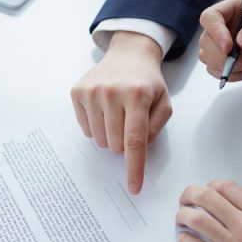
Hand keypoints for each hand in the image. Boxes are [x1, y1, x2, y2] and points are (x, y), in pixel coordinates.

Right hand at [71, 31, 172, 193]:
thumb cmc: (147, 81)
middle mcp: (112, 92)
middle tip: (130, 123)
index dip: (134, 168)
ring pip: (99, 140)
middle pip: (115, 144)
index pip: (134, 141)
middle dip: (124, 143)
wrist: (128, 54)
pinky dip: (96, 126)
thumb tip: (138, 150)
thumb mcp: (163, 102)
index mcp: (137, 95)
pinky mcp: (77, 92)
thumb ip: (155, 128)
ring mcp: (91, 92)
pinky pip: (86, 129)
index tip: (134, 187)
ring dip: (110, 135)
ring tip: (117, 115)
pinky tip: (104, 110)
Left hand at [175, 179, 241, 241]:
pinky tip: (184, 239)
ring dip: (183, 215)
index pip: (226, 187)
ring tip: (182, 217)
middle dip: (190, 194)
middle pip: (205, 199)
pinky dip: (186, 241)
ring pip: (197, 222)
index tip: (209, 190)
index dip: (212, 185)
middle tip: (186, 199)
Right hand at [198, 0, 241, 81]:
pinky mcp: (229, 60)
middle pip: (206, 40)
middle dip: (222, 55)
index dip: (215, 32)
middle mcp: (226, 25)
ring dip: (224, 66)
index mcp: (235, 8)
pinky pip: (214, 69)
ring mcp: (226, 43)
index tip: (229, 47)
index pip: (211, 17)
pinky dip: (227, 74)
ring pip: (207, 56)